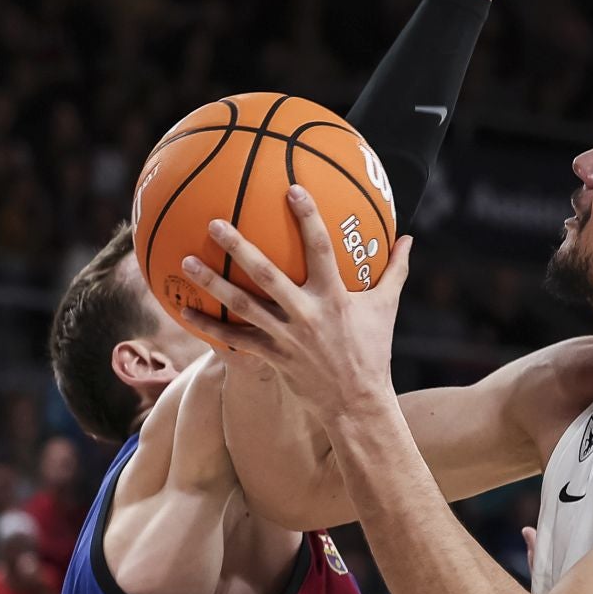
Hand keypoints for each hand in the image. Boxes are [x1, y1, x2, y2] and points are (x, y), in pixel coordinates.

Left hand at [178, 190, 411, 422]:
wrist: (356, 403)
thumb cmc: (372, 350)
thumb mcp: (386, 308)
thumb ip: (394, 270)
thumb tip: (408, 239)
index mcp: (335, 297)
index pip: (322, 249)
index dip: (308, 218)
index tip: (293, 189)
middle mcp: (307, 314)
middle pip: (266, 275)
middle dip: (239, 247)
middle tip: (214, 223)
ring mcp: (286, 336)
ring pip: (243, 305)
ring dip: (212, 283)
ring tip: (186, 261)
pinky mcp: (272, 356)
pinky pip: (235, 340)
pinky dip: (209, 327)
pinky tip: (184, 311)